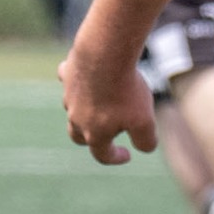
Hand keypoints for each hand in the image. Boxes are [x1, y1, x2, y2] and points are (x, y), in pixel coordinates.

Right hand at [60, 44, 156, 165]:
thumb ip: (145, 141)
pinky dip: (77, 80)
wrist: (105, 56)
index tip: (127, 155)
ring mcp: (68, 95)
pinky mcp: (67, 74)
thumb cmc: (126, 91)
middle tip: (106, 134)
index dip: (115, 158)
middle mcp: (75, 117)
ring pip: (72, 107)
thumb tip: (145, 149)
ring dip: (85, 108)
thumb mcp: (144, 121)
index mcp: (94, 133)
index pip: (101, 155)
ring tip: (105, 101)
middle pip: (77, 136)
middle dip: (91, 138)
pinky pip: (68, 79)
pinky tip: (89, 73)